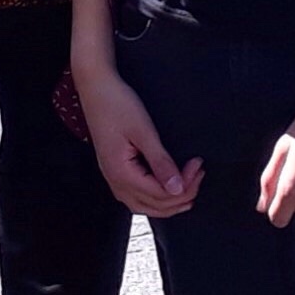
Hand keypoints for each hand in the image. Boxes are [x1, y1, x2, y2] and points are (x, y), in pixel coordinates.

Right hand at [78, 66, 200, 216]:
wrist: (96, 88)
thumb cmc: (116, 104)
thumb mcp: (143, 131)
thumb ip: (161, 162)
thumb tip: (178, 188)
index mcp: (121, 174)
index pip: (161, 195)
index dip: (185, 185)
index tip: (198, 165)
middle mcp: (115, 182)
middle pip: (155, 206)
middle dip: (182, 195)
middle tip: (199, 174)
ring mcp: (113, 179)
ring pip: (146, 206)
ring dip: (170, 202)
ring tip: (190, 187)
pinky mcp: (115, 172)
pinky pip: (138, 198)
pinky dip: (157, 199)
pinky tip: (168, 191)